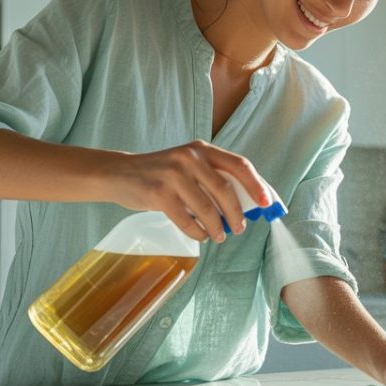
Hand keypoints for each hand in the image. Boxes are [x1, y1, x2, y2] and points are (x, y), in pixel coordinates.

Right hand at [105, 139, 271, 242]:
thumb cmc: (160, 174)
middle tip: (240, 228)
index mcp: (201, 149)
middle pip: (226, 189)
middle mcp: (189, 158)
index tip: (267, 203)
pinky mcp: (158, 193)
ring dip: (218, 227)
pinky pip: (187, 220)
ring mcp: (173, 174)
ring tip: (220, 236)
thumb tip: (247, 205)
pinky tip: (200, 235)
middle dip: (237, 213)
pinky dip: (197, 232)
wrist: (119, 174)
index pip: (239, 165)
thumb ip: (212, 178)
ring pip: (207, 208)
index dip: (256, 185)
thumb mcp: (187, 166)